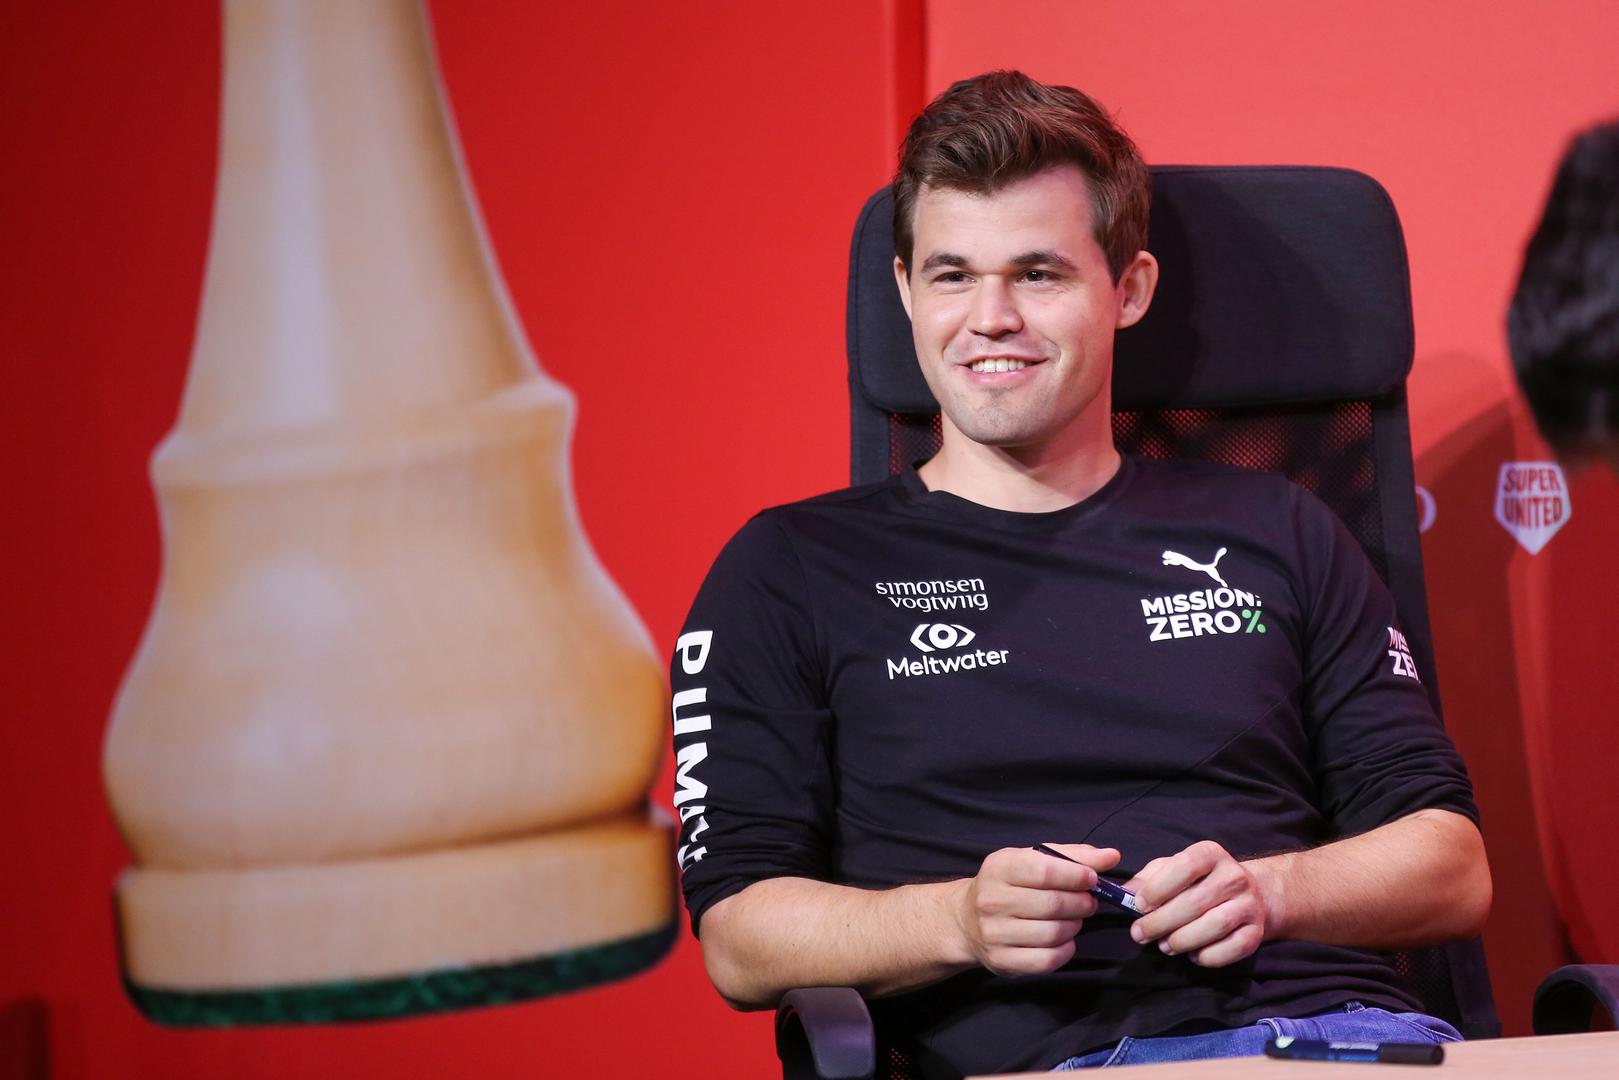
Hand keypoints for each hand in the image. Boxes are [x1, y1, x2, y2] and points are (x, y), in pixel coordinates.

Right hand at [955, 844, 1119, 976]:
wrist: (967, 920)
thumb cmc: (1008, 885)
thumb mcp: (1031, 860)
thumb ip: (1072, 856)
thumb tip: (1111, 856)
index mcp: (998, 868)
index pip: (1045, 871)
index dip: (1076, 875)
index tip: (1092, 878)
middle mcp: (992, 900)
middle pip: (1052, 904)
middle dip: (1081, 902)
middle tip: (1088, 902)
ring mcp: (994, 933)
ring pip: (1053, 933)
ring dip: (1074, 926)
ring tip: (1075, 919)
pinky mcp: (1002, 961)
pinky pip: (1047, 960)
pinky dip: (1065, 950)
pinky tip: (1065, 939)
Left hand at [1124, 840, 1273, 967]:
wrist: (1251, 894)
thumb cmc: (1199, 881)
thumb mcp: (1172, 870)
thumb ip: (1147, 879)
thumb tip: (1125, 893)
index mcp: (1211, 854)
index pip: (1186, 867)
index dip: (1159, 887)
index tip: (1139, 905)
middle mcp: (1234, 876)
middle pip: (1196, 902)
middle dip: (1162, 921)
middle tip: (1140, 934)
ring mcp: (1249, 904)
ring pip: (1216, 925)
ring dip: (1183, 940)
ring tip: (1164, 946)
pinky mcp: (1257, 932)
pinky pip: (1234, 948)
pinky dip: (1209, 956)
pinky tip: (1193, 955)